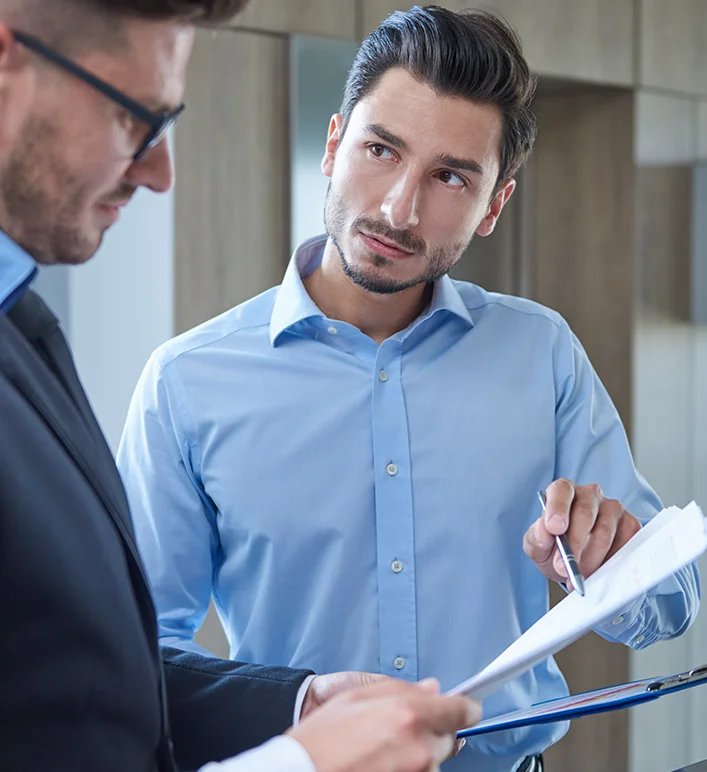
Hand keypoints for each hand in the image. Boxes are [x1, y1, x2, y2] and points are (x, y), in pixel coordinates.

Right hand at [288, 677, 479, 771]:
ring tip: (383, 753)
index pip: (461, 710)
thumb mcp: (357, 698)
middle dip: (432, 732)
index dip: (465, 708)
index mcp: (408, 714)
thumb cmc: (320, 740)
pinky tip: (383, 765)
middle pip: (450, 738)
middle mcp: (420, 748)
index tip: (467, 709)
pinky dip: (410, 770)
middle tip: (400, 732)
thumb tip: (431, 690)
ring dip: (420, 756)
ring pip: (435, 762)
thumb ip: (401, 689)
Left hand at [523, 478, 640, 583]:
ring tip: (577, 575)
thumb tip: (543, 531)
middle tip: (563, 567)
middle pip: (585, 513)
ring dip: (590, 560)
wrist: (573, 565)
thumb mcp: (537, 545)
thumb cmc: (553, 548)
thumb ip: (536, 537)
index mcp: (563, 491)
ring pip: (605, 533)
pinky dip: (610, 564)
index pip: (561, 490)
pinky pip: (624, 544)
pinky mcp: (630, 525)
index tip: (555, 529)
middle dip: (573, 545)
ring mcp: (613, 508)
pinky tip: (597, 572)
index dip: (558, 507)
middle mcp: (589, 494)